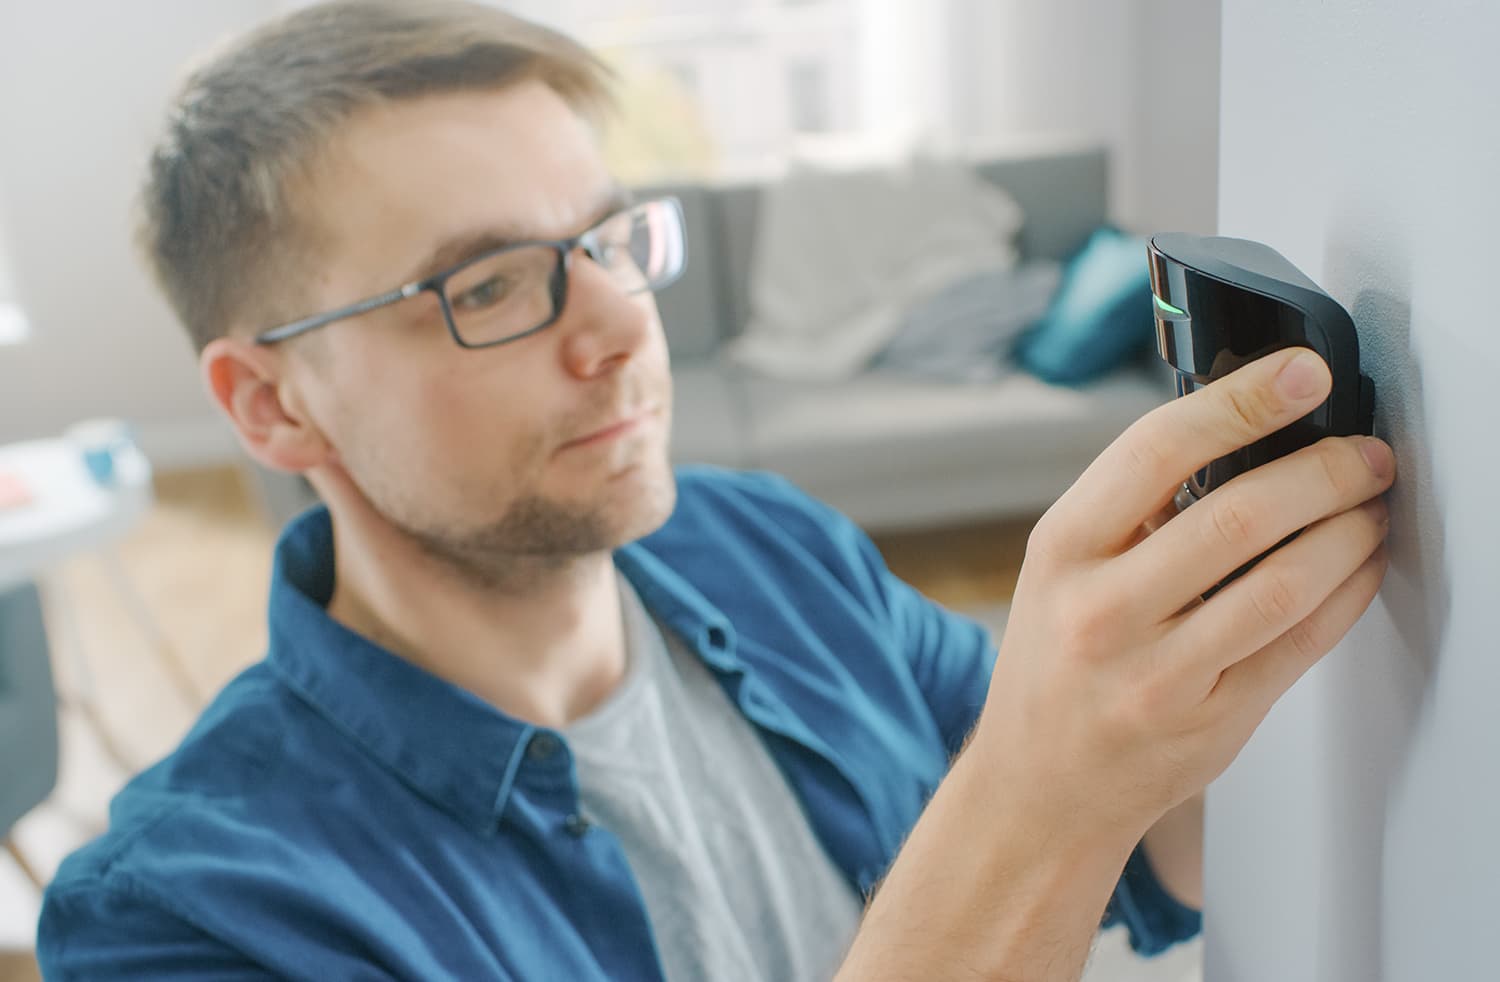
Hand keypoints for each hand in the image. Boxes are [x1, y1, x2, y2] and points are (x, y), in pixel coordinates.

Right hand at [973, 348, 1393, 846]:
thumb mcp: (1060, 571)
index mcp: (1061, 550)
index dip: (1241, 402)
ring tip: (1370, 504)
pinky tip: (1358, 565)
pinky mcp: (1211, 722)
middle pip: (1237, 516)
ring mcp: (1157, 674)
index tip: (1302, 375)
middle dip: (1325, 470)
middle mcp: (1101, 611)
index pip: (1155, 450)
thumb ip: (1133, 507)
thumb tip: (1243, 432)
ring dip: (1349, 531)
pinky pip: (1301, 644)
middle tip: (1364, 452)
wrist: (1039, 786)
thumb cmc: (1054, 666)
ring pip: (1283, 584)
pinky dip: (1347, 592)